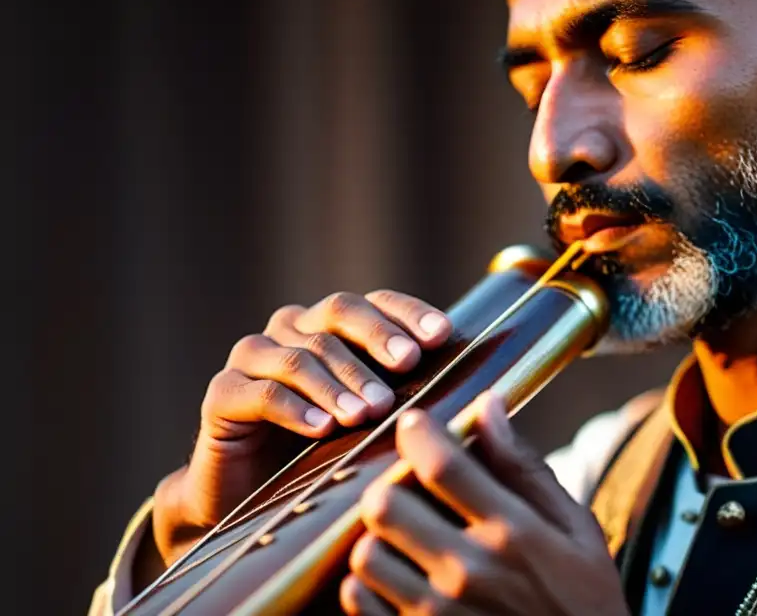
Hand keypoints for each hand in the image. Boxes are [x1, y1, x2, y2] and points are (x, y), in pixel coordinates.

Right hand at [150, 289, 451, 565]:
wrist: (253, 502)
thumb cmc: (327, 457)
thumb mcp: (375, 425)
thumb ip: (413, 399)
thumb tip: (484, 394)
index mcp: (336, 327)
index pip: (378, 303)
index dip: (410, 313)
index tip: (442, 336)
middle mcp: (295, 328)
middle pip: (340, 311)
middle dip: (378, 338)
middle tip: (408, 364)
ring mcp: (256, 357)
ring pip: (303, 353)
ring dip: (340, 381)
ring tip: (368, 412)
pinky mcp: (224, 394)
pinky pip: (262, 392)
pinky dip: (296, 408)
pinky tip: (322, 429)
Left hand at [340, 392, 629, 615]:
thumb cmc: (584, 599)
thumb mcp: (575, 529)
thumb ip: (525, 467)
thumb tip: (489, 406)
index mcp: (513, 533)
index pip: (442, 465)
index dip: (417, 433)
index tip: (416, 423)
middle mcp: (469, 572)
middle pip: (387, 505)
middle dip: (391, 483)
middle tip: (407, 485)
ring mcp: (439, 615)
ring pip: (366, 552)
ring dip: (379, 534)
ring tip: (404, 534)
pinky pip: (359, 600)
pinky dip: (367, 581)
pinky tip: (396, 572)